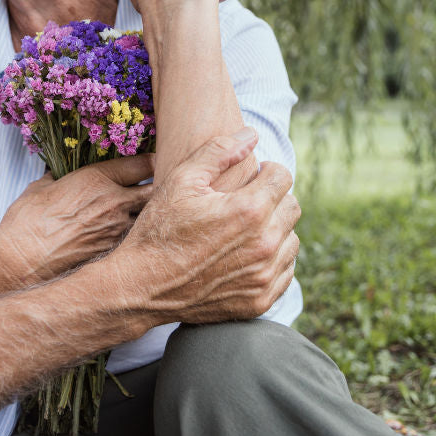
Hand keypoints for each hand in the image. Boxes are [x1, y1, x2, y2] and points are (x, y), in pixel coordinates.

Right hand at [0, 154, 154, 286]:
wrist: (20, 263)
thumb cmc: (25, 224)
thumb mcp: (40, 189)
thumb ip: (58, 178)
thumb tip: (58, 175)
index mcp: (98, 179)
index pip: (143, 163)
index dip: (153, 161)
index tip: (156, 163)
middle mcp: (115, 202)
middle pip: (158, 189)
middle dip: (163, 187)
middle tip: (164, 188)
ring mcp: (119, 231)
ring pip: (153, 217)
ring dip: (155, 215)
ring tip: (156, 215)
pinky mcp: (116, 255)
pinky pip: (139, 241)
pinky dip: (142, 239)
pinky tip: (140, 241)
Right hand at [113, 128, 299, 323]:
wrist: (143, 287)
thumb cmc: (160, 229)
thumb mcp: (181, 180)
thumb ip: (219, 151)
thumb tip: (252, 135)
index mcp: (249, 210)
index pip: (283, 177)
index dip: (266, 171)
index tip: (251, 178)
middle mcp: (264, 244)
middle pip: (292, 207)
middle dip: (272, 199)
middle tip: (244, 203)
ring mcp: (265, 276)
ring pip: (291, 240)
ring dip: (274, 230)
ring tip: (243, 230)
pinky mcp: (261, 300)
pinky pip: (285, 271)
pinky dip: (271, 261)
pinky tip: (244, 255)